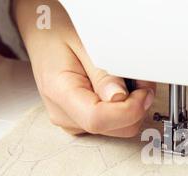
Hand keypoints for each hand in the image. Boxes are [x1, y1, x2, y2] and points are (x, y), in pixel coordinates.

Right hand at [14, 0, 155, 136]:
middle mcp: (64, 114)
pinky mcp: (81, 121)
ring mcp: (72, 121)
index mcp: (59, 92)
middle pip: (113, 128)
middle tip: (141, 81)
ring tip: (129, 81)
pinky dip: (124, 109)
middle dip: (136, 107)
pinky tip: (119, 89)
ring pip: (117, 129)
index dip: (128, 110)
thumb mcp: (84, 43)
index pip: (97, 119)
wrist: (44, 34)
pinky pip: (112, 125)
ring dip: (132, 108)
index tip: (143, 92)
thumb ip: (103, 74)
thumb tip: (120, 98)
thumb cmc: (59, 33)